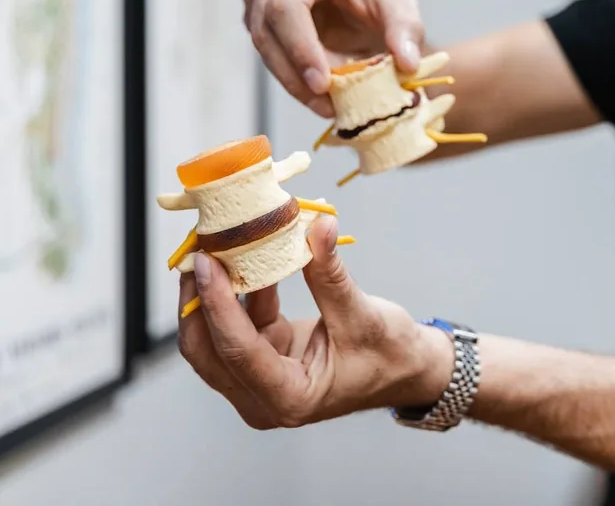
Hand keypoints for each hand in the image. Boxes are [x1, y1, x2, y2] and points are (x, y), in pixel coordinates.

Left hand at [177, 216, 452, 428]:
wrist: (407, 370)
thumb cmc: (391, 356)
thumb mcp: (362, 315)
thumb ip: (330, 273)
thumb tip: (316, 225)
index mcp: (289, 398)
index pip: (238, 351)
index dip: (217, 304)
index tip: (206, 262)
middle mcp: (264, 397)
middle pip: (208, 351)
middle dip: (199, 302)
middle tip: (199, 252)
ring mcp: (259, 380)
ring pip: (214, 338)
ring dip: (214, 294)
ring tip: (215, 248)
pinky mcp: (263, 358)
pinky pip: (238, 324)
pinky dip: (238, 293)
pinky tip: (244, 259)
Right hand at [242, 0, 424, 117]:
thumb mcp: (399, 3)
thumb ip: (406, 29)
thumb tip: (406, 63)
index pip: (287, 6)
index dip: (301, 48)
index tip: (322, 84)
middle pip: (267, 31)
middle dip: (297, 75)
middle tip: (328, 105)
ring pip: (265, 50)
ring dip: (295, 84)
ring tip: (330, 105)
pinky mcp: (258, 20)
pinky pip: (270, 57)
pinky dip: (295, 81)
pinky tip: (322, 95)